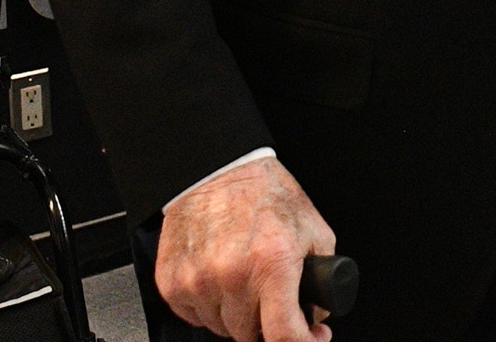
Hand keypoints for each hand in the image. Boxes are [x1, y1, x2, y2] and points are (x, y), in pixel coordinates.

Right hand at [156, 156, 338, 341]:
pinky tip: (219, 277)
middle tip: (271, 297)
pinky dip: (209, 305)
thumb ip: (323, 274)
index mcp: (271, 263)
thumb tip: (315, 316)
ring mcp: (198, 281)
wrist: (218, 169)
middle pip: (250, 335)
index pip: (283, 335)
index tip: (308, 339)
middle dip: (266, 323)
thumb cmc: (264, 193)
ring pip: (221, 328)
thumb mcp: (313, 228)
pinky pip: (194, 316)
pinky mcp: (172, 282)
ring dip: (236, 314)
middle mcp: (232, 275)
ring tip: (243, 278)